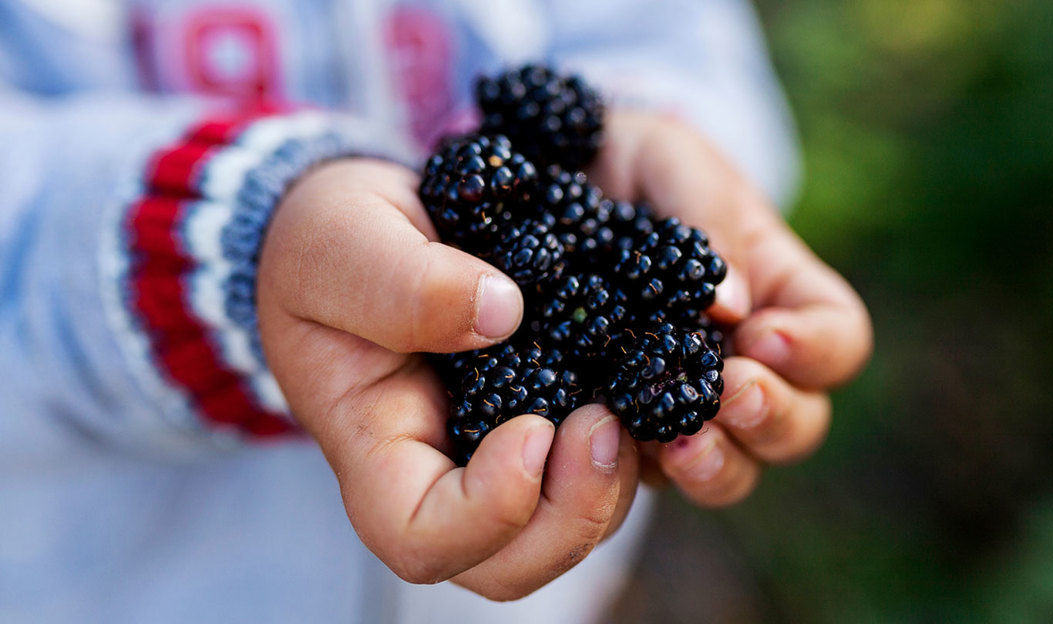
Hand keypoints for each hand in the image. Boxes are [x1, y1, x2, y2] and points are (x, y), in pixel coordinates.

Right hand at [256, 160, 639, 599]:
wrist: (372, 219)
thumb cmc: (332, 236)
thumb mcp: (343, 237)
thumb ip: (402, 279)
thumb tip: (501, 313)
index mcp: (375, 444)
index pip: (419, 539)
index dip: (487, 513)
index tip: (531, 428)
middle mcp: (440, 469)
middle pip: (506, 564)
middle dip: (570, 519)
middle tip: (603, 427)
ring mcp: (495, 452)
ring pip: (564, 529)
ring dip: (610, 487)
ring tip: (623, 403)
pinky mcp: (546, 419)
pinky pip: (596, 471)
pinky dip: (629, 448)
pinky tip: (640, 384)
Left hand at [589, 110, 872, 506]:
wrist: (551, 185)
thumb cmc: (632, 162)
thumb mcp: (668, 159)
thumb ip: (705, 216)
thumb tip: (730, 306)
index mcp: (779, 292)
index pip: (838, 337)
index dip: (815, 349)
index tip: (762, 335)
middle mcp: (745, 360)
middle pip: (800, 420)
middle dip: (773, 416)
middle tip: (728, 392)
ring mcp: (688, 403)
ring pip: (737, 466)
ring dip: (719, 463)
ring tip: (680, 444)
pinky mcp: (628, 430)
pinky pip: (651, 472)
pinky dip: (643, 468)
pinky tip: (612, 445)